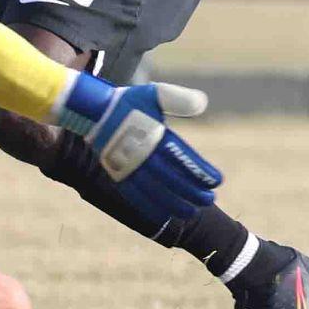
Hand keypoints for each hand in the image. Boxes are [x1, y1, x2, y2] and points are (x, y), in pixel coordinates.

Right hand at [58, 79, 220, 228]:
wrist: (91, 110)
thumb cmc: (128, 102)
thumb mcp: (153, 93)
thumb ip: (178, 99)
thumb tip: (203, 103)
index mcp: (152, 137)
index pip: (182, 159)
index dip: (200, 172)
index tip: (217, 181)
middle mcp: (140, 155)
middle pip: (171, 180)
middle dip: (192, 193)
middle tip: (209, 200)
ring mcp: (127, 167)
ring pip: (154, 193)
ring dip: (174, 205)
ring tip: (191, 213)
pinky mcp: (117, 174)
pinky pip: (135, 196)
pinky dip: (150, 207)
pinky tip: (163, 214)